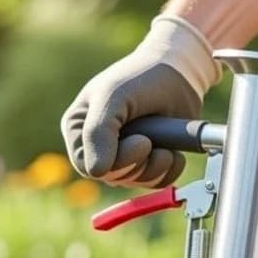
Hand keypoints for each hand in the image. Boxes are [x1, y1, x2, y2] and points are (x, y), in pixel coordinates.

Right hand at [61, 16, 219, 188]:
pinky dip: (170, 170)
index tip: (142, 141)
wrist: (178, 74)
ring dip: (157, 165)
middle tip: (151, 139)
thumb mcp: (113, 95)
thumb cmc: (140, 77)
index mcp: (79, 129)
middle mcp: (97, 147)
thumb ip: (98, 131)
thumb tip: (96, 172)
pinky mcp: (147, 165)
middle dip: (138, 162)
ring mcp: (123, 158)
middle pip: (113, 177)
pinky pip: (157, 183)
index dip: (115, 163)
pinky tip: (173, 150)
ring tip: (164, 141)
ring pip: (136, 182)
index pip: (87, 167)